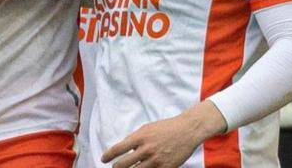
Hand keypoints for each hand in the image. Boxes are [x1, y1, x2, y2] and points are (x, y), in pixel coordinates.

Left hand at [102, 100, 226, 167]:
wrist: (187, 130)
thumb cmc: (167, 127)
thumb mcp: (147, 128)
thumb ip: (135, 138)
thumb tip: (123, 148)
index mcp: (140, 137)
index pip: (118, 149)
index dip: (108, 156)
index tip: (104, 159)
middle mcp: (146, 150)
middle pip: (123, 165)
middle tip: (115, 167)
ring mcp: (156, 161)